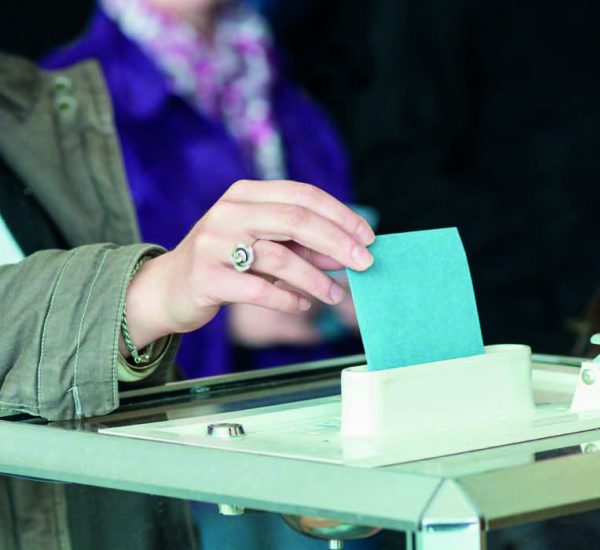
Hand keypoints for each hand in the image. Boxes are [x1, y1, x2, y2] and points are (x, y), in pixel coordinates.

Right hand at [121, 180, 374, 353]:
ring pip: (279, 257)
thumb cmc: (225, 262)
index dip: (340, 215)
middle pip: (296, 220)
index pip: (302, 195)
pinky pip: (258, 289)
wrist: (169, 287)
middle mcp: (229, 212)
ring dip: (316, 278)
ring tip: (335, 295)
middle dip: (338, 242)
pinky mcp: (206, 277)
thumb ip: (303, 247)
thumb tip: (348, 255)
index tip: (367, 237)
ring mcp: (214, 243)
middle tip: (365, 264)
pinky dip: (287, 298)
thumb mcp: (264, 246)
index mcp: (245, 194)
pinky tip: (302, 304)